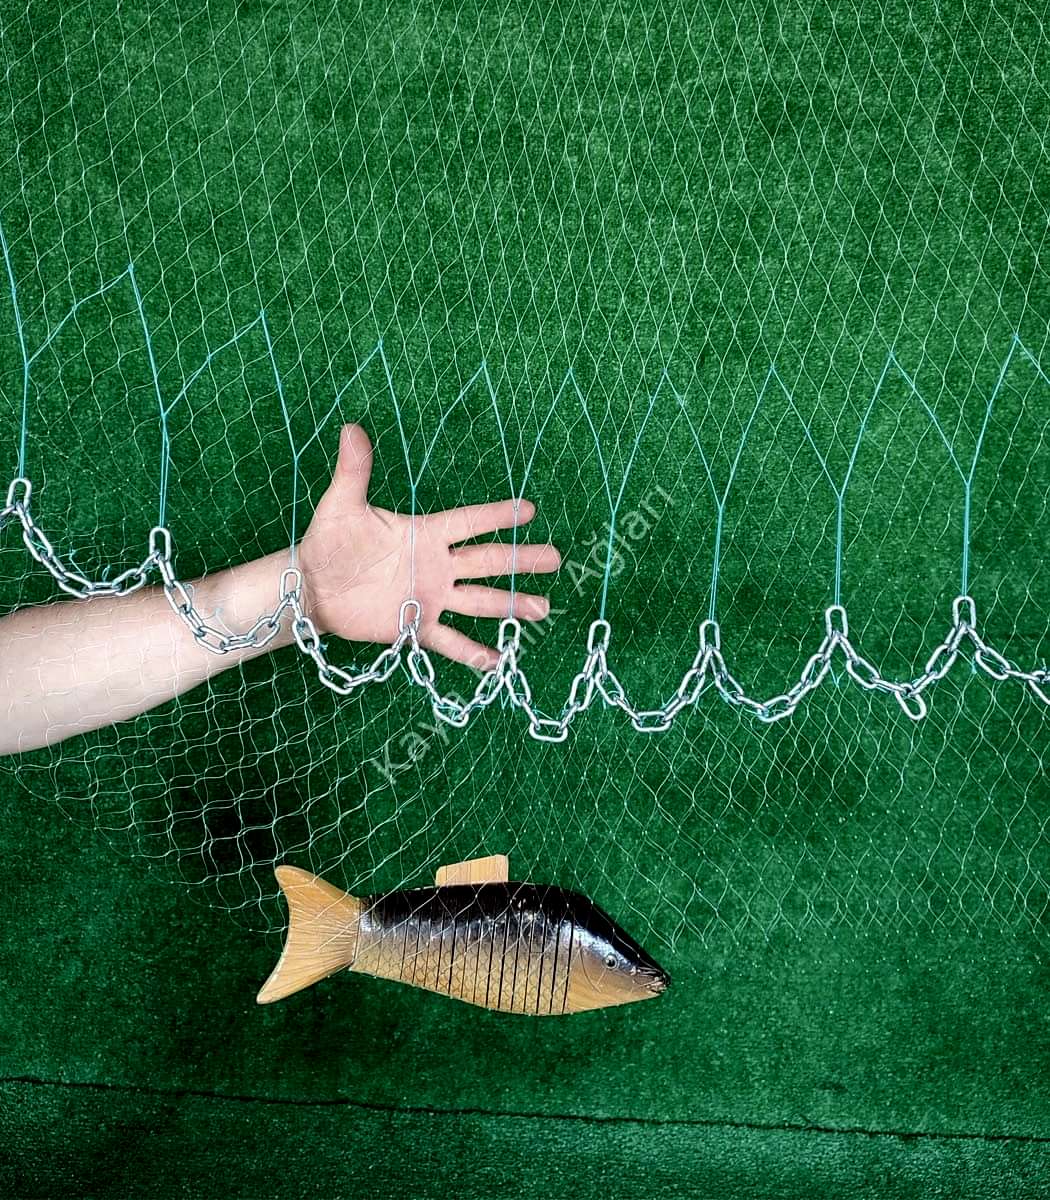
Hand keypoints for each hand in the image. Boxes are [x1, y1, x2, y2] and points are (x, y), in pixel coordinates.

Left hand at [298, 424, 559, 669]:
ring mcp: (430, 597)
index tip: (530, 510)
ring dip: (510, 604)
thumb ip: (354, 472)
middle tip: (555, 558)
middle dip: (521, 560)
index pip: (469, 522)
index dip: (498, 516)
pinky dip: (473, 653)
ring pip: (479, 601)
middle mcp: (436, 566)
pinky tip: (497, 662)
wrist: (313, 588)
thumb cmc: (328, 542)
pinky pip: (449, 641)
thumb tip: (350, 429)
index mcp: (425, 533)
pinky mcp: (415, 627)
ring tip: (541, 609)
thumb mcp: (342, 506)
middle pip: (487, 561)